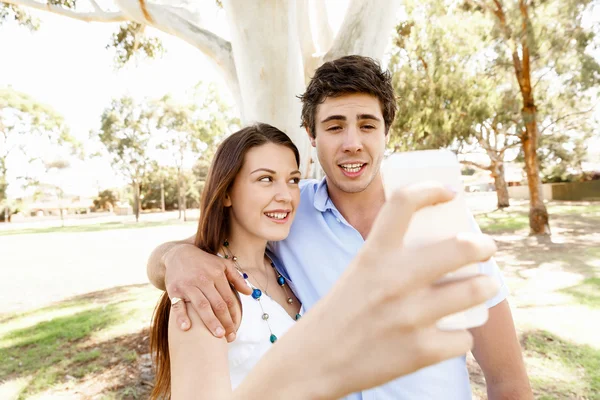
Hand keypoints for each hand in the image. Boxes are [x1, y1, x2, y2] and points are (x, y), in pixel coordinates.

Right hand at [164, 243, 251, 340]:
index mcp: (217, 275)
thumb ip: (237, 278)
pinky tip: (187, 328)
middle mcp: (203, 280)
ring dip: (210, 322)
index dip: (234, 315)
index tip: (236, 328)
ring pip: (202, 306)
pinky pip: (178, 305)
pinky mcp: (174, 290)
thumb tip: (250, 293)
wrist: (178, 253)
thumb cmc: (204, 262)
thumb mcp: (223, 265)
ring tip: (218, 336)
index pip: (228, 299)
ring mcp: (188, 285)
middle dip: (225, 322)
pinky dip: (181, 317)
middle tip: (230, 337)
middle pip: (217, 304)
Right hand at [241, 182, 499, 398]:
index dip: (431, 188)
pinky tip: (450, 334)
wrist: (316, 360)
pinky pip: (464, 337)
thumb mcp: (360, 272)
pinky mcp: (421, 351)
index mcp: (374, 254)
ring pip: (476, 290)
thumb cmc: (342, 311)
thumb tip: (442, 247)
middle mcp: (394, 280)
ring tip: (484, 286)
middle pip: (462, 246)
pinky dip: (461, 335)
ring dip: (487, 286)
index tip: (449, 193)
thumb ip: (392, 258)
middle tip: (486, 249)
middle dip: (483, 245)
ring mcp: (410, 316)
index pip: (403, 201)